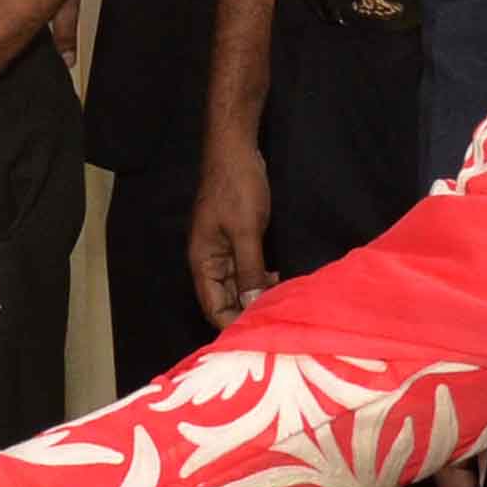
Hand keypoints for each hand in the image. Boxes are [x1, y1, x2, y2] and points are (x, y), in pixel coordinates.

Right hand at [189, 142, 275, 325]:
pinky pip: (247, 269)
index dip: (233, 324)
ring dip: (257, 295)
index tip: (260, 336)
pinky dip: (261, 278)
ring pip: (238, 285)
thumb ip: (249, 269)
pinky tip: (279, 280)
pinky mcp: (237, 240)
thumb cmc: (237, 188)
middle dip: (248, 312)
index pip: (213, 307)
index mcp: (203, 262)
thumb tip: (251, 306)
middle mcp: (210, 261)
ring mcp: (223, 250)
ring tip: (282, 303)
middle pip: (225, 300)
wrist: (236, 151)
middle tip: (277, 322)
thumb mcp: (246, 231)